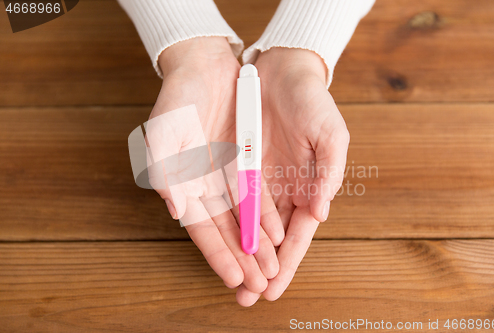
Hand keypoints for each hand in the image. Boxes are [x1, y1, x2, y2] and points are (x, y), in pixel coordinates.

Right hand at [146, 37, 283, 305]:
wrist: (205, 66)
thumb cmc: (178, 99)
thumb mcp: (163, 132)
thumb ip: (165, 173)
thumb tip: (178, 211)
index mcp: (184, 185)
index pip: (202, 229)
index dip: (218, 255)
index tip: (234, 279)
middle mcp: (206, 186)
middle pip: (226, 230)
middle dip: (243, 260)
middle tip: (260, 285)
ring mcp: (227, 176)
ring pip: (245, 218)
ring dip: (258, 245)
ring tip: (273, 270)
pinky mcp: (246, 162)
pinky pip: (259, 194)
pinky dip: (267, 215)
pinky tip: (279, 235)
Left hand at [236, 48, 348, 304]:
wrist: (282, 71)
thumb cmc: (312, 103)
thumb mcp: (330, 135)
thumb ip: (328, 173)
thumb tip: (319, 214)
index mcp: (308, 189)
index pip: (297, 236)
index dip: (287, 263)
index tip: (274, 289)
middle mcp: (282, 191)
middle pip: (270, 239)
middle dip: (260, 268)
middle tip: (247, 298)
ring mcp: (259, 180)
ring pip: (248, 225)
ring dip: (241, 253)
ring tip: (232, 281)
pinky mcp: (237, 166)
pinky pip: (230, 199)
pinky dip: (226, 222)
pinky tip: (219, 242)